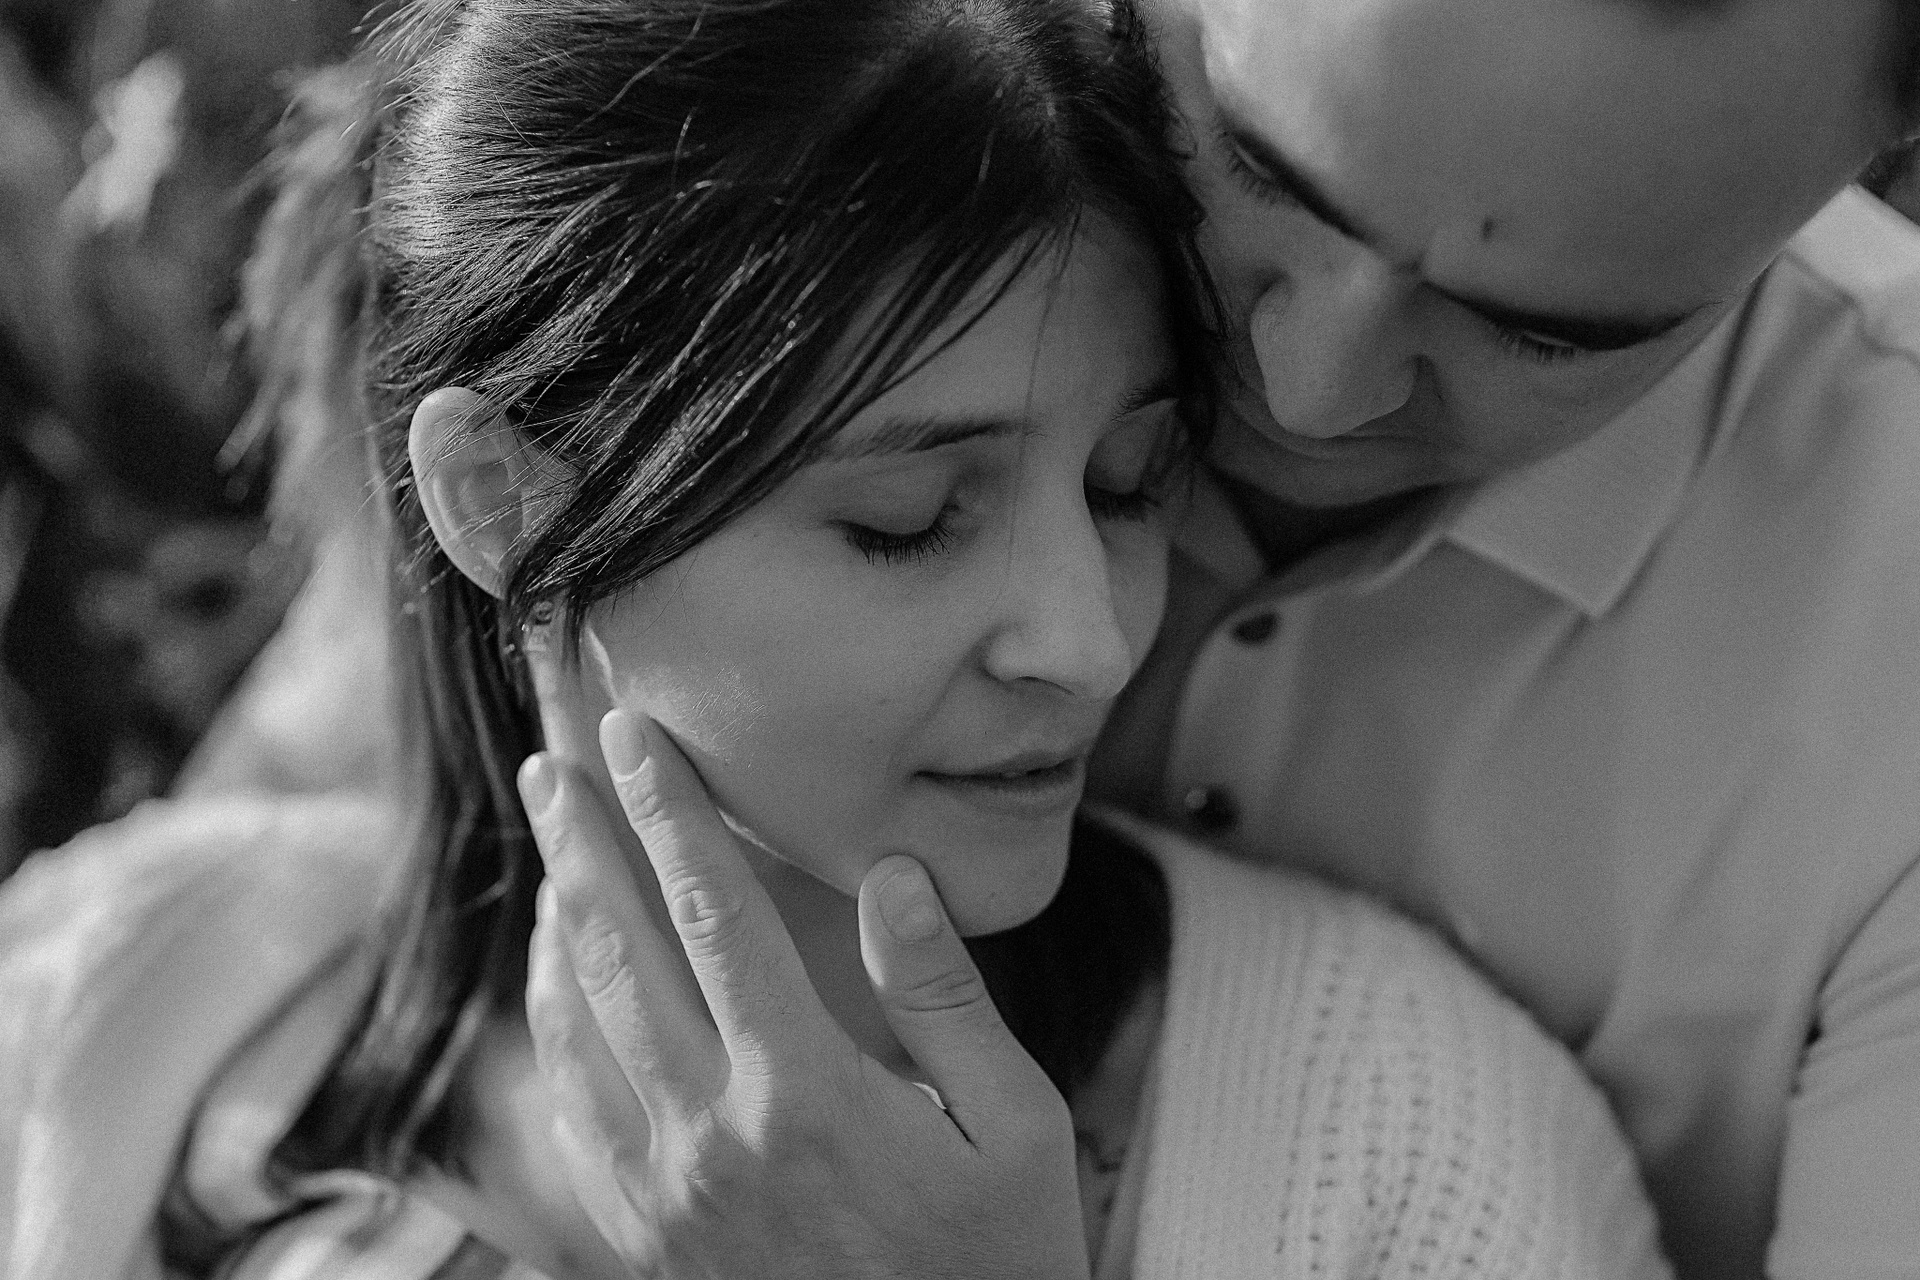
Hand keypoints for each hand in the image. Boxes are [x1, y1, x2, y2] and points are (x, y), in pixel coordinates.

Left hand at [518, 708, 1089, 1279]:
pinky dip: (554, 1037)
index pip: (714, 915)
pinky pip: (573, 1120)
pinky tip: (558, 995)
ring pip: (578, 1034)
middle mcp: (713, 1137)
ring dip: (555, 931)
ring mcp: (666, 1196)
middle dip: (580, 848)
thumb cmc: (997, 1267)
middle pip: (619, 957)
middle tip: (549, 767)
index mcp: (807, 1093)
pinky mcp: (646, 1243)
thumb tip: (893, 877)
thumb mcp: (1017, 1130)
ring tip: (548, 857)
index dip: (669, 813)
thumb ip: (944, 999)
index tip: (636, 737)